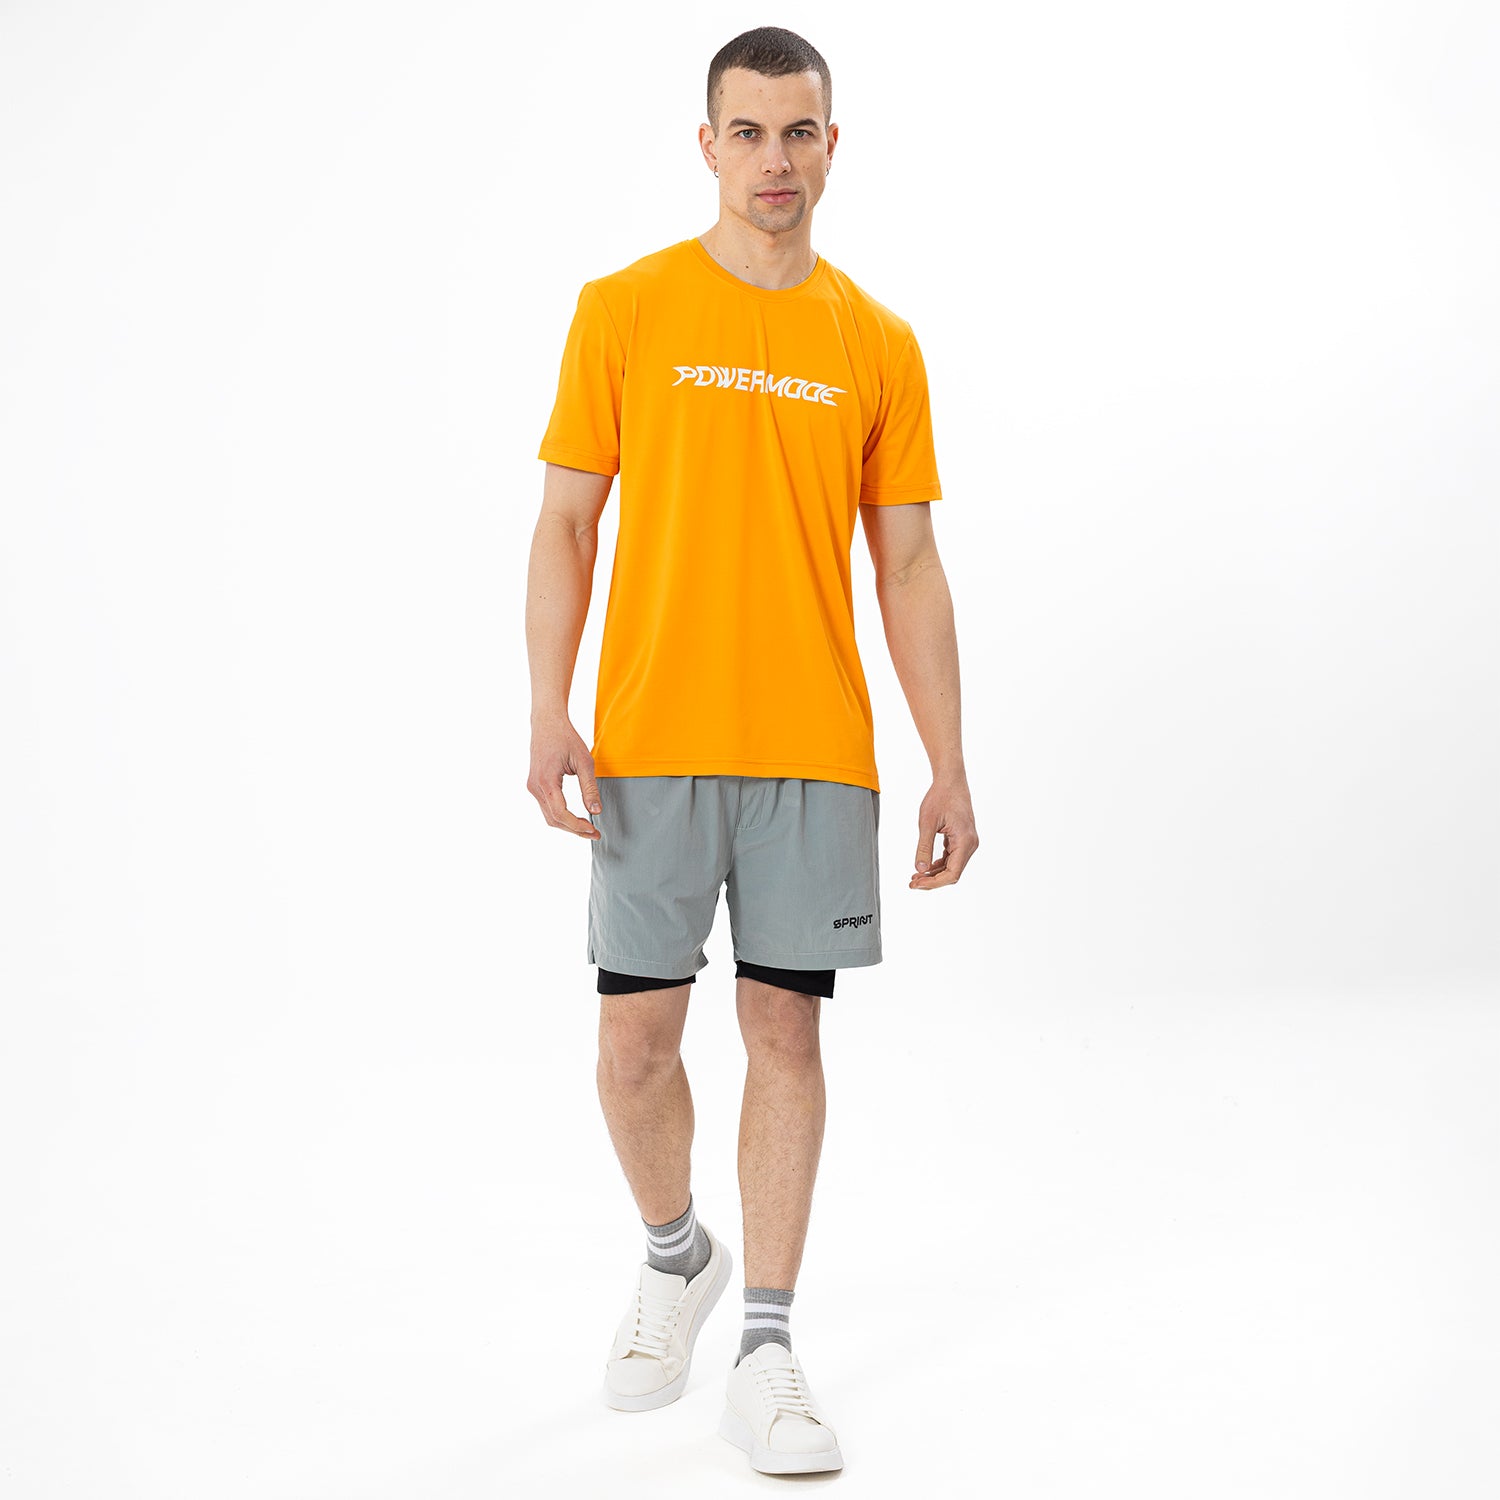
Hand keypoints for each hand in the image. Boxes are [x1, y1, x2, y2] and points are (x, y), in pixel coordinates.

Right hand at [528, 717, 601, 839]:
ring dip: (568, 825)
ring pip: (549, 816)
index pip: (560, 814)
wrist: (547, 722)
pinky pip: (547, 807)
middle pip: (553, 819)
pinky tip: (576, 818)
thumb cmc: (566, 738)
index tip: (593, 830)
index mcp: (546, 781)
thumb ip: (589, 788)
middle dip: (574, 829)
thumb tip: (596, 811)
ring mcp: (533, 786)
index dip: (577, 825)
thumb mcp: (584, 761)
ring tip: (587, 829)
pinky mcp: (535, 785)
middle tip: (594, 834)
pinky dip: (561, 816)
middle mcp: (535, 786)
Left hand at [910, 776, 977, 888]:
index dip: (933, 883)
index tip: (916, 884)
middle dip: (932, 880)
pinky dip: (939, 864)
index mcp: (965, 841)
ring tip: (916, 876)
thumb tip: (920, 870)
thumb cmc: (940, 797)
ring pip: (952, 867)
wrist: (950, 780)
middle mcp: (970, 844)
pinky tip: (925, 866)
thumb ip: (924, 848)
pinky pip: (952, 857)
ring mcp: (968, 842)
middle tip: (912, 883)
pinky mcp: (963, 839)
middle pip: (953, 873)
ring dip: (935, 873)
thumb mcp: (927, 823)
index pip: (952, 874)